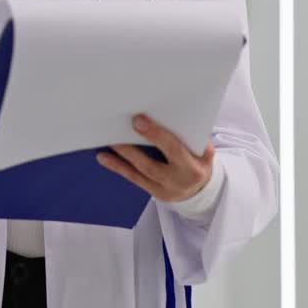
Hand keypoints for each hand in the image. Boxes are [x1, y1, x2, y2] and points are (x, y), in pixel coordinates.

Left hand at [96, 114, 213, 201]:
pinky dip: (118, 168)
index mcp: (193, 166)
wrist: (202, 189)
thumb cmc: (199, 160)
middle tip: (115, 132)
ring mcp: (165, 189)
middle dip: (132, 150)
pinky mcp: (155, 193)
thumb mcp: (203, 149)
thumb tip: (169, 114)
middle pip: (152, 165)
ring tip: (106, 144)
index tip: (138, 120)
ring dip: (120, 159)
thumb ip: (190, 134)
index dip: (156, 135)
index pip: (173, 149)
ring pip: (140, 173)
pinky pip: (135, 179)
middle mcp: (178, 180)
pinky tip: (104, 158)